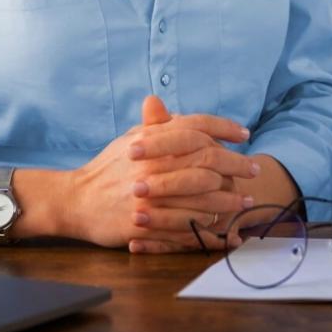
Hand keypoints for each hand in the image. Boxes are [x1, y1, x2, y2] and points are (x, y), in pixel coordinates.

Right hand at [64, 96, 256, 249]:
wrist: (77, 200)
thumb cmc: (107, 169)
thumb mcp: (129, 139)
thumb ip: (153, 125)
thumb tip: (168, 105)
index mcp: (149, 140)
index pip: (195, 125)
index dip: (224, 127)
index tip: (244, 133)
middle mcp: (152, 164)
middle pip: (207, 159)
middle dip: (236, 164)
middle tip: (254, 170)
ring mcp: (150, 194)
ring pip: (202, 195)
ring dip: (228, 199)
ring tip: (244, 201)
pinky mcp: (147, 222)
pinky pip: (187, 225)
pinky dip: (208, 226)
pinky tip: (222, 225)